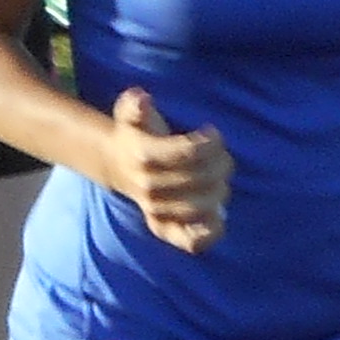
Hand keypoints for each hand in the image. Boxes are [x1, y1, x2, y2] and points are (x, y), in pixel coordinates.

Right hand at [97, 85, 229, 249]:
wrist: (118, 166)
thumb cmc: (135, 135)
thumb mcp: (131, 113)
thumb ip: (135, 104)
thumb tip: (142, 98)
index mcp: (144, 156)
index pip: (189, 153)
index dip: (210, 142)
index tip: (212, 133)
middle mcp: (150, 187)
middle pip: (201, 178)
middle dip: (219, 162)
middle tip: (221, 154)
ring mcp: (157, 211)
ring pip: (202, 206)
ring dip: (220, 188)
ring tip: (218, 176)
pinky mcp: (165, 230)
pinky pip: (192, 242)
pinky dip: (210, 232)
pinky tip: (218, 216)